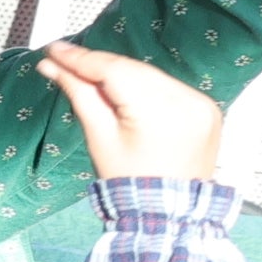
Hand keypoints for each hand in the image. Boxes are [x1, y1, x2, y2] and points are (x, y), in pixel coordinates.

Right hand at [32, 40, 223, 180]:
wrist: (169, 211)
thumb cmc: (130, 180)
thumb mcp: (99, 137)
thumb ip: (79, 94)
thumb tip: (54, 67)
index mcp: (159, 112)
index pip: (113, 71)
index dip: (81, 58)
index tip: (55, 50)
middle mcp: (187, 102)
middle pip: (132, 70)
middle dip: (98, 65)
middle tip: (65, 61)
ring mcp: (201, 104)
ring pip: (150, 75)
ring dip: (121, 74)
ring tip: (92, 79)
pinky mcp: (207, 108)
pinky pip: (169, 87)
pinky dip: (146, 86)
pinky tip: (126, 93)